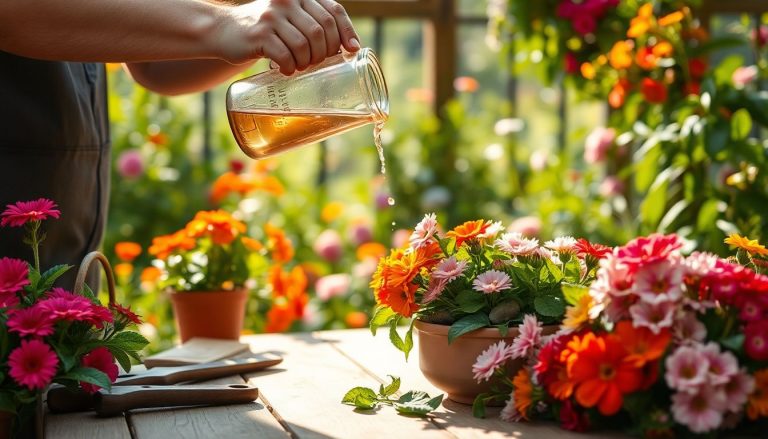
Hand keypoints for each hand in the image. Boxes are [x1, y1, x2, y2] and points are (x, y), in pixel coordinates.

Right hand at [220, 0, 359, 74]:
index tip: (352, 50)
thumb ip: (315, 23)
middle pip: (322, 30)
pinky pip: (285, 56)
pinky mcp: (259, 35)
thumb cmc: (267, 29)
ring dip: (307, 62)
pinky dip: (290, 68)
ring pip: (305, 45)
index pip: (333, 10)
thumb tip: (353, 47)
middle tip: (317, 63)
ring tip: (300, 66)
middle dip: (325, 52)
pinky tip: (285, 70)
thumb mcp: (291, 17)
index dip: (347, 32)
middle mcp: (287, 1)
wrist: (225, 30)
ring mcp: (272, 16)